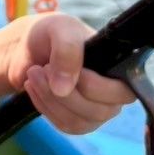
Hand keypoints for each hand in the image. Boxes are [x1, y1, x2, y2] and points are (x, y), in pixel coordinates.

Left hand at [4, 13, 133, 134]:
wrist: (29, 45)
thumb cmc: (53, 33)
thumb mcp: (61, 29)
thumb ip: (67, 50)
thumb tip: (64, 90)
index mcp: (120, 68)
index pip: (124, 93)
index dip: (94, 86)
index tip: (70, 69)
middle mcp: (113, 94)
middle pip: (98, 112)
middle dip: (65, 93)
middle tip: (41, 68)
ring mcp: (96, 111)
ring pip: (78, 122)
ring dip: (50, 99)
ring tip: (33, 73)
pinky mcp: (77, 121)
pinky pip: (64, 125)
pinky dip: (44, 107)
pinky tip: (33, 87)